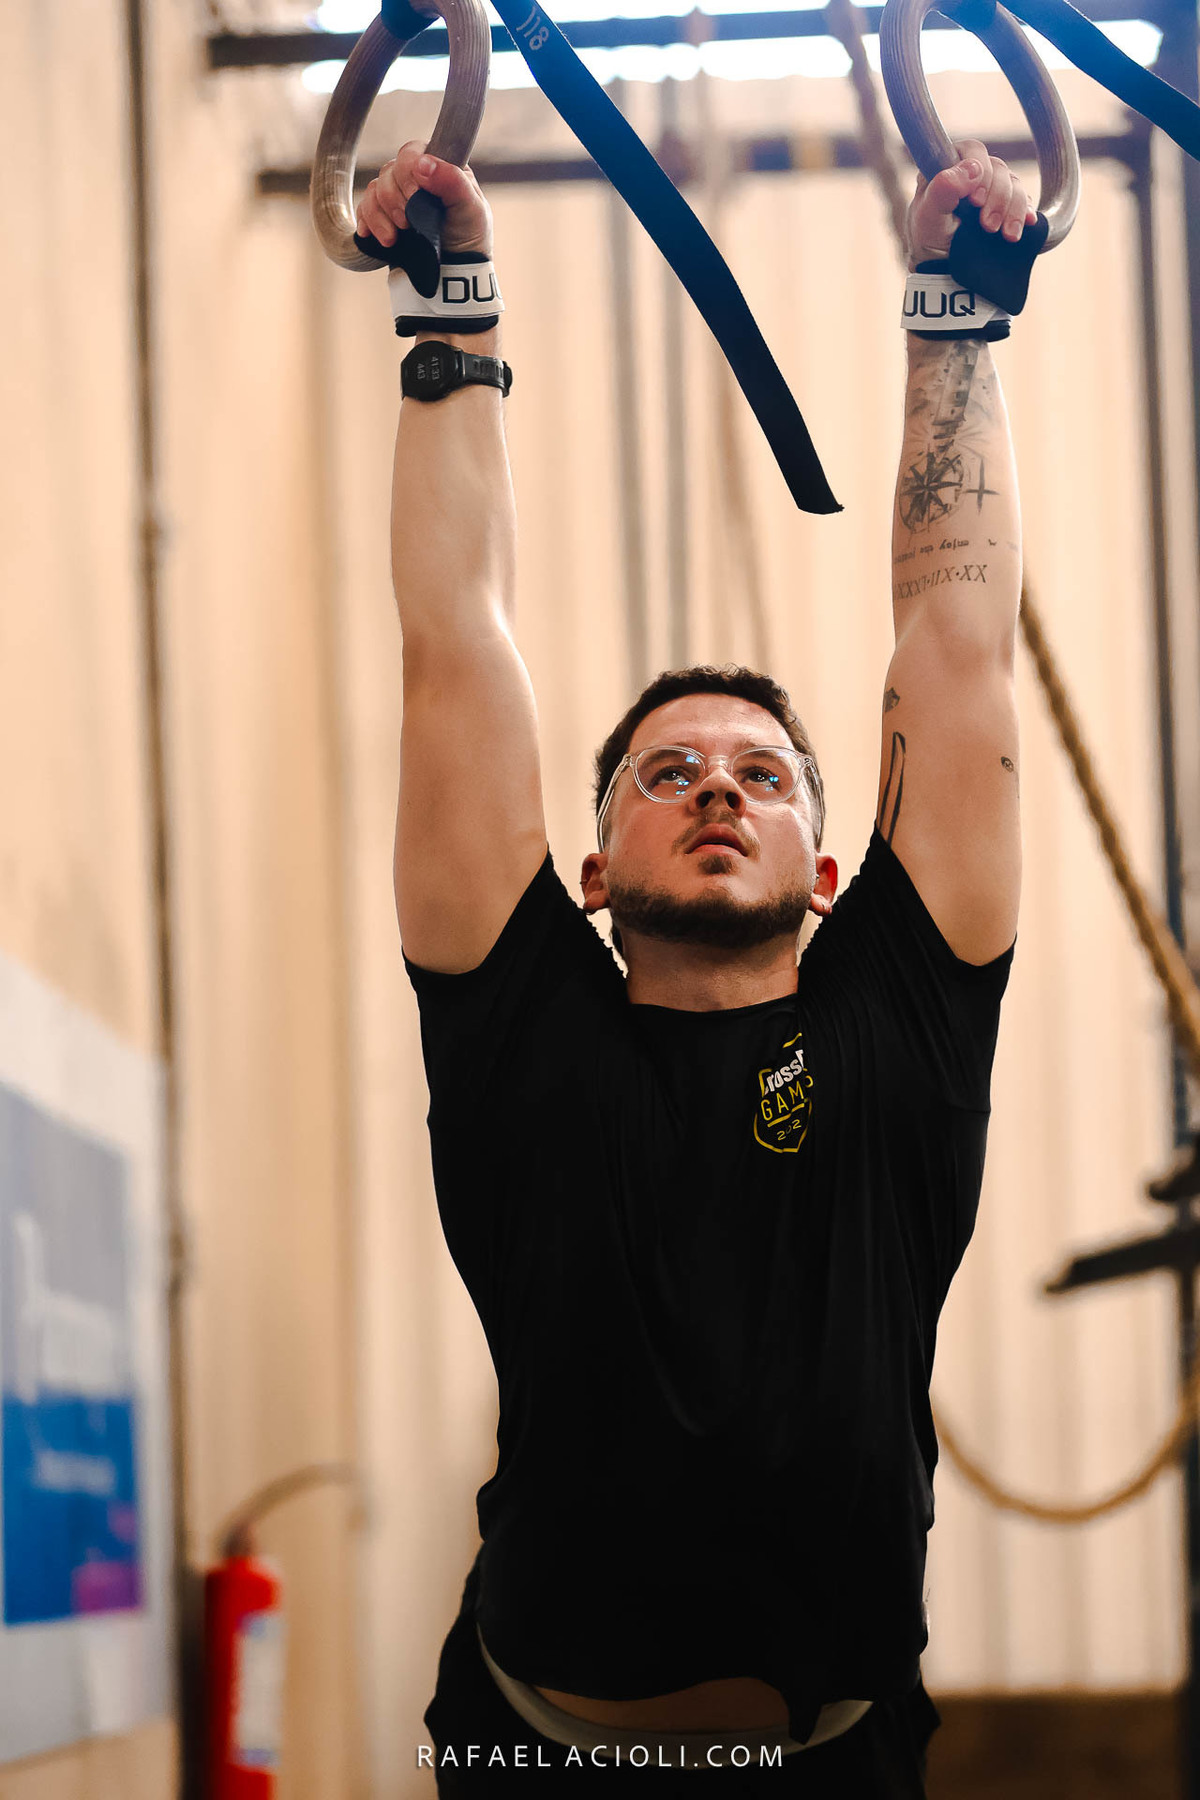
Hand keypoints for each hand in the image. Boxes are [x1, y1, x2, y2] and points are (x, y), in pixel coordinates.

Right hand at [356, 140, 492, 257]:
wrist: (456, 271)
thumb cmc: (469, 235)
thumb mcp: (472, 207)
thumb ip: (452, 180)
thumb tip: (422, 163)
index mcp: (437, 166)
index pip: (411, 152)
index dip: (408, 171)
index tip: (416, 197)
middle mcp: (414, 177)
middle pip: (388, 172)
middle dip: (395, 199)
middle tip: (409, 222)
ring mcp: (397, 197)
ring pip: (373, 191)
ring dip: (381, 215)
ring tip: (395, 236)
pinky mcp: (384, 217)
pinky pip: (364, 210)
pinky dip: (368, 223)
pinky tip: (380, 236)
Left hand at [905, 137, 1035, 271]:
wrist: (942, 268)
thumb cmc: (929, 238)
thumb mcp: (928, 215)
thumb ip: (943, 188)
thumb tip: (972, 168)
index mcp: (948, 166)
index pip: (971, 150)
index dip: (979, 168)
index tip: (975, 200)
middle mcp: (971, 173)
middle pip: (997, 168)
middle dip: (997, 197)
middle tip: (988, 225)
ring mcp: (990, 187)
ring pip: (1014, 183)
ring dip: (1013, 209)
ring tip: (1006, 234)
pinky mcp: (1005, 204)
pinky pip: (1024, 199)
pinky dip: (1024, 212)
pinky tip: (1025, 224)